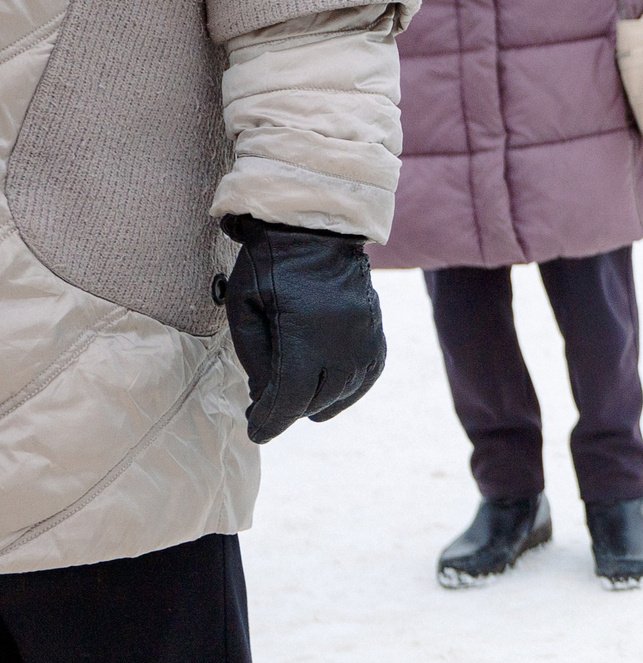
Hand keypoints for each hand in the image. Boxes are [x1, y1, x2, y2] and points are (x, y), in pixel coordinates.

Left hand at [219, 217, 387, 443]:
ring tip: (295, 401)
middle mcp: (342, 342)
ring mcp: (365, 339)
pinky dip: (346, 389)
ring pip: (344, 393)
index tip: (256, 432)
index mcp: (305, 335)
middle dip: (288, 411)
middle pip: (317, 400)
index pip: (289, 398)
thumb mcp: (245, 310)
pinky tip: (328, 390)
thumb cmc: (269, 266)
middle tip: (265, 411)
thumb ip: (256, 358)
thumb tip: (267, 395)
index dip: (270, 421)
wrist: (316, 231)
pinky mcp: (377, 334)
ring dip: (317, 402)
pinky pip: (366, 376)